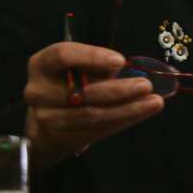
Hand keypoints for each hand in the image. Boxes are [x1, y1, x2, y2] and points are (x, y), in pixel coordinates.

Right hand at [23, 42, 164, 166]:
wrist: (49, 115)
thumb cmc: (72, 79)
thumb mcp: (80, 64)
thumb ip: (101, 64)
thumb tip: (137, 68)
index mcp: (42, 64)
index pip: (63, 55)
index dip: (92, 57)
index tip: (120, 61)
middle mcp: (38, 91)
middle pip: (81, 91)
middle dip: (118, 90)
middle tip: (147, 85)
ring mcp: (45, 118)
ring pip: (91, 115)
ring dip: (126, 109)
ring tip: (153, 102)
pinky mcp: (58, 138)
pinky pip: (94, 131)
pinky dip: (121, 121)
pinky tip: (141, 113)